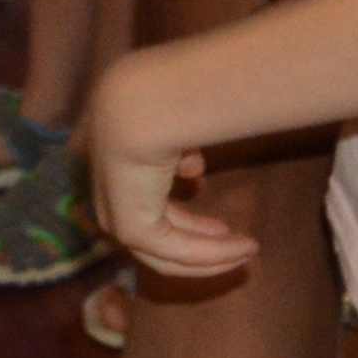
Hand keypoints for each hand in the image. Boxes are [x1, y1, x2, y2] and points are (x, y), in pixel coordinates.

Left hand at [81, 76, 253, 278]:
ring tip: (248, 251)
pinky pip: (179, 251)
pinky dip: (213, 253)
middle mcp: (108, 196)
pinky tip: (243, 248)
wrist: (145, 102)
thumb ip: (180, 155)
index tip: (221, 226)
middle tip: (236, 245)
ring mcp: (115, 216)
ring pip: (168, 252)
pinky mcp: (131, 230)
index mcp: (116, 169)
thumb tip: (193, 168)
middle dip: (200, 241)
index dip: (187, 220)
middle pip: (157, 235)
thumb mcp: (176, 131)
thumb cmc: (161, 102)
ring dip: (212, 254)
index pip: (151, 205)